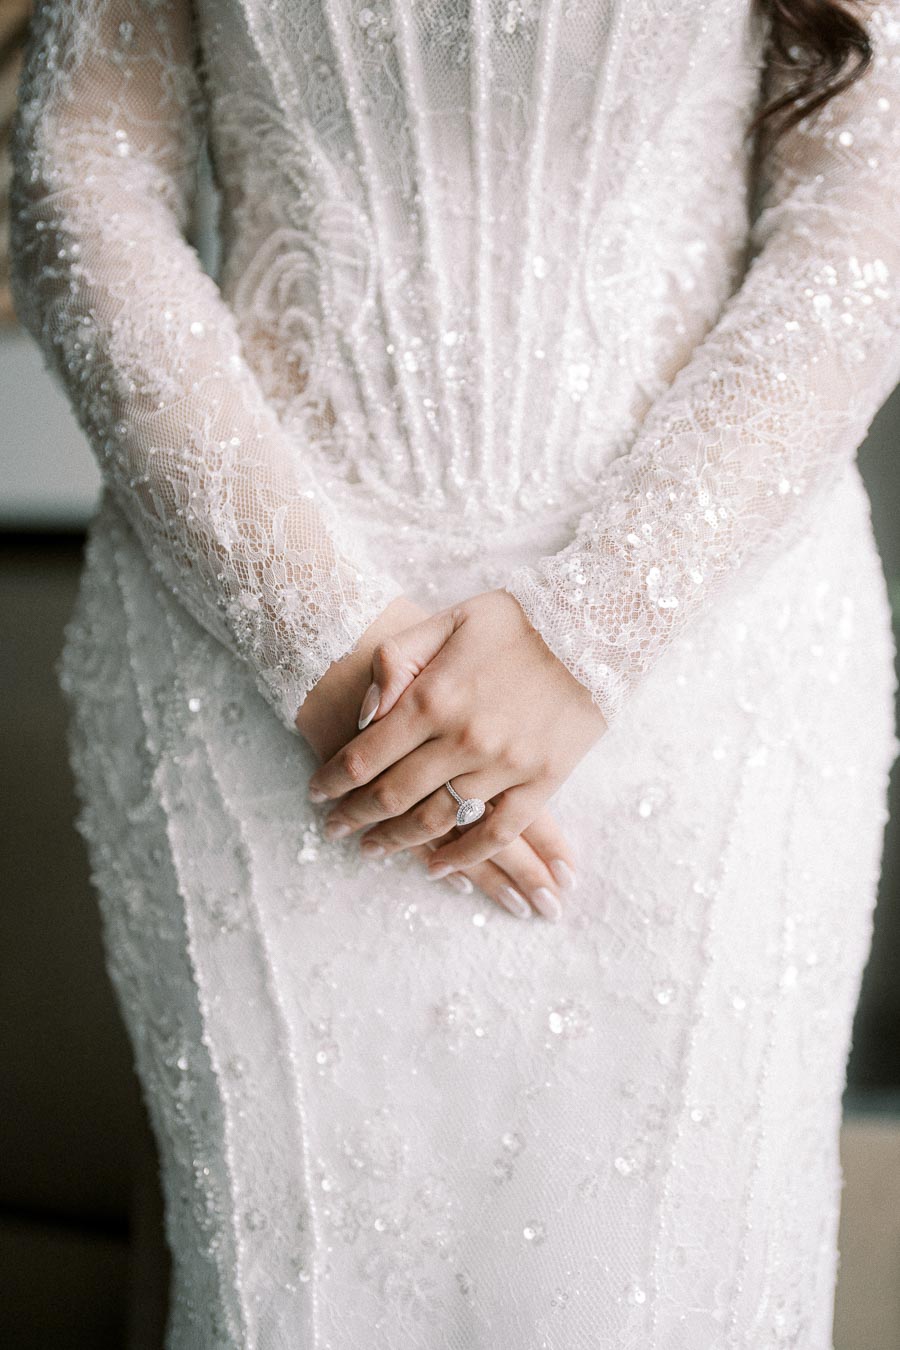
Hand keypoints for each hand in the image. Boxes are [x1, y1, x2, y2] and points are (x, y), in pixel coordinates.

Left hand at [307, 589, 607, 878]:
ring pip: (437, 819)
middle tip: (334, 828)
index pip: (366, 755)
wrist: (596, 627)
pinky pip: (496, 832)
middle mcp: (463, 739)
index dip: (334, 781)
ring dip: (398, 839)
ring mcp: (504, 765)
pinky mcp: (542, 781)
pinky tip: (438, 867)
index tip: (317, 795)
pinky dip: (463, 856)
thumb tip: (365, 711)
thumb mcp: (448, 619)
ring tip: (373, 848)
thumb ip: (399, 659)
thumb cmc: (518, 619)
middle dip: (356, 816)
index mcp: (433, 698)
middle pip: (393, 795)